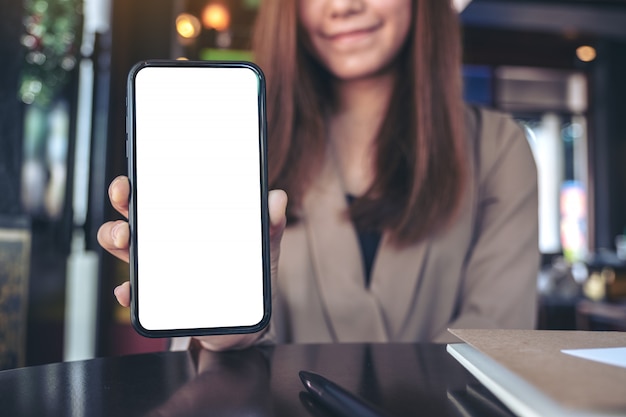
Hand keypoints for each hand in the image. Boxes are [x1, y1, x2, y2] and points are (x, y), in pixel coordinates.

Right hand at [97, 175, 287, 350]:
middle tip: (126, 196)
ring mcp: (158, 267)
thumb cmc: (249, 278)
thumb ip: (270, 225)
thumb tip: (277, 199)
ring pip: (122, 244)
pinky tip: (130, 290)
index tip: (138, 170)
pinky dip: (127, 290)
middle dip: (122, 199)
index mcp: (189, 219)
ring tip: (125, 239)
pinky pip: (133, 292)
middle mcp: (167, 238)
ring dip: (114, 237)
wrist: (245, 324)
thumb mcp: (264, 249)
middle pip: (133, 211)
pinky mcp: (156, 299)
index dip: (145, 177)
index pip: (162, 191)